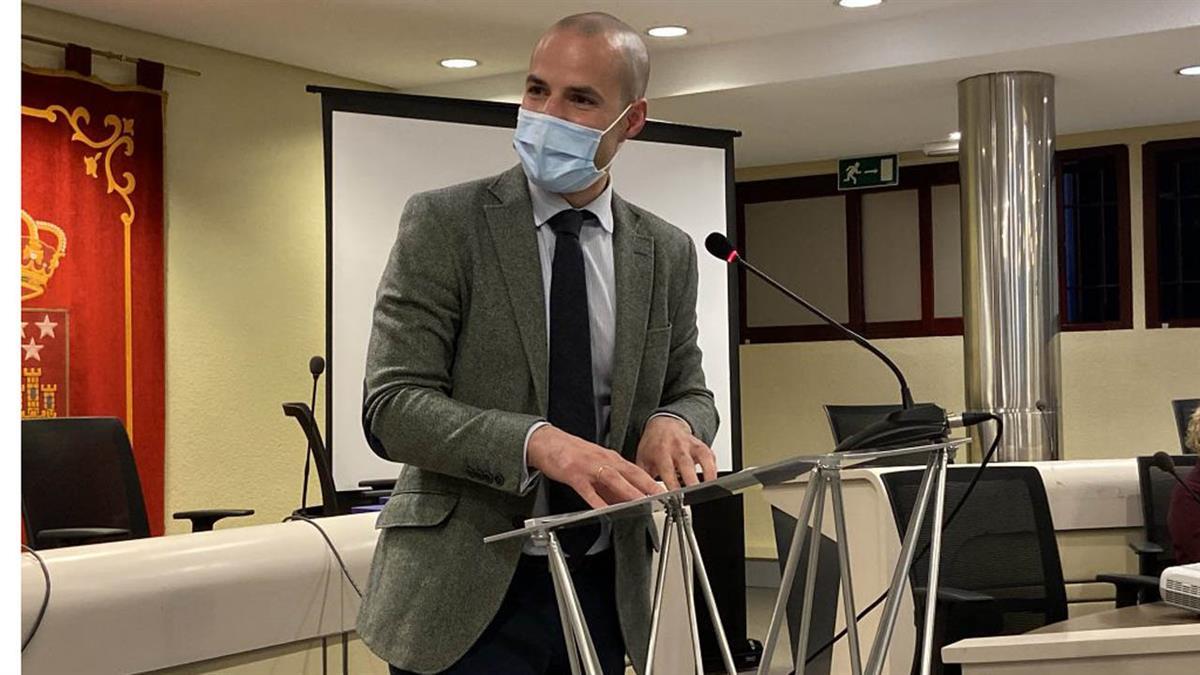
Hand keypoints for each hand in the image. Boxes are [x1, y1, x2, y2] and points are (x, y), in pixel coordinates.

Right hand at [527, 425, 664, 508]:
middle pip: (630, 473)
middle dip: (648, 485)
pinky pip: (587, 490)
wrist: (546, 441)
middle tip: (662, 497)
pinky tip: (604, 510)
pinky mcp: (573, 475)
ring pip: (613, 480)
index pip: (637, 470)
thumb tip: (625, 500)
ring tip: (641, 503)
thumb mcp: (596, 465)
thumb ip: (611, 483)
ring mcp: (589, 467)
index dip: (652, 481)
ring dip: (628, 491)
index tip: (665, 493)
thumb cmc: (571, 453)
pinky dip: (597, 501)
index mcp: (611, 458)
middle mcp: (603, 460)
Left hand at [636, 416, 716, 490]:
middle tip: (692, 497)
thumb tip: (641, 497)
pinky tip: (713, 481)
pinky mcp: (701, 446)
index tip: (674, 499)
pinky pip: (710, 457)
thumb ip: (643, 479)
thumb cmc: (653, 446)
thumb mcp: (643, 460)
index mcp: (660, 452)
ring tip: (708, 491)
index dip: (671, 485)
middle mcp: (676, 447)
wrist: (664, 425)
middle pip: (686, 464)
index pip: (667, 470)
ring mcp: (690, 445)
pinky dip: (713, 469)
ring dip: (706, 475)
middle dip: (690, 482)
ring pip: (702, 458)